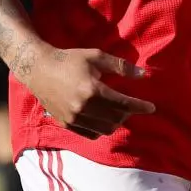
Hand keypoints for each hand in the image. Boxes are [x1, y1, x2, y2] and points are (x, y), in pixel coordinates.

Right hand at [25, 46, 155, 139]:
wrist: (39, 70)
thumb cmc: (70, 59)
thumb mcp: (97, 57)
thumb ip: (121, 66)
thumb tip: (143, 74)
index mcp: (92, 90)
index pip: (123, 104)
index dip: (140, 107)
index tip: (151, 107)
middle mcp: (83, 108)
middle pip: (116, 119)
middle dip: (129, 113)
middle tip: (132, 105)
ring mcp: (73, 119)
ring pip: (105, 129)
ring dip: (116, 122)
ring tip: (119, 111)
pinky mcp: (66, 124)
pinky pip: (91, 134)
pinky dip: (102, 128)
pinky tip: (104, 118)